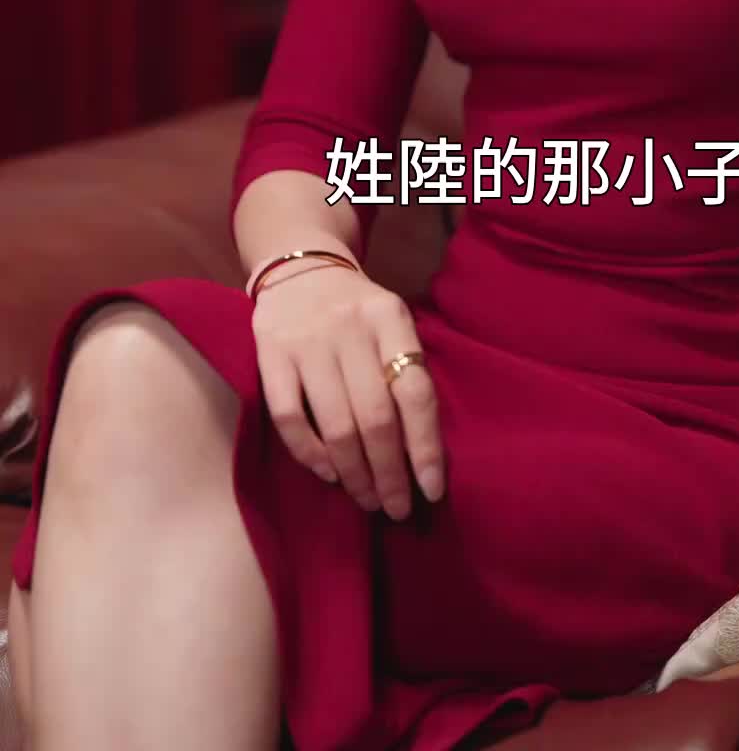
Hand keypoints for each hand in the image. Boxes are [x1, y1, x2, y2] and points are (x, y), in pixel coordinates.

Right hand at [251, 259, 444, 518]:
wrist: (300, 267)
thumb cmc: (356, 311)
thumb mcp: (390, 324)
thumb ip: (405, 372)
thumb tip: (421, 454)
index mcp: (390, 318)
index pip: (415, 392)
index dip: (425, 447)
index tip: (431, 490)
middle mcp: (350, 327)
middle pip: (376, 416)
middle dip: (390, 472)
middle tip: (397, 508)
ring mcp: (307, 340)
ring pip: (336, 422)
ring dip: (355, 472)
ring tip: (368, 500)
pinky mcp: (270, 353)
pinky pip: (289, 416)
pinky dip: (310, 453)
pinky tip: (328, 473)